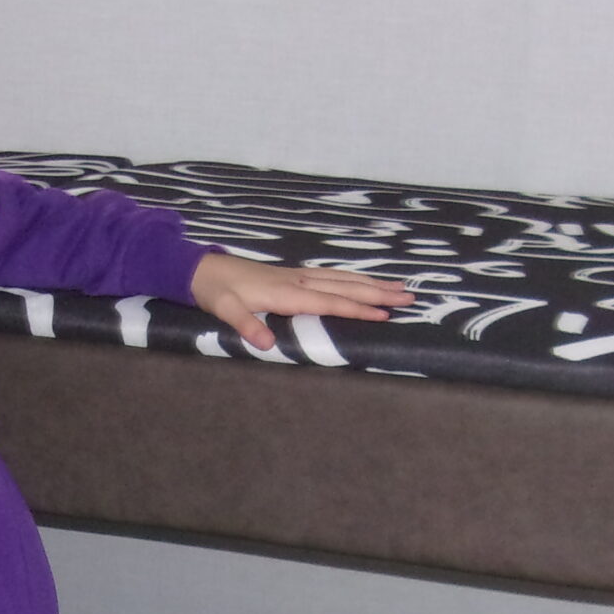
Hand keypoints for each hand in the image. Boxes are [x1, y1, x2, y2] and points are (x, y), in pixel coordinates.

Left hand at [189, 253, 411, 352]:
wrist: (203, 269)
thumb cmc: (215, 291)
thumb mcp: (224, 310)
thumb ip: (245, 326)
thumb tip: (265, 344)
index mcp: (286, 292)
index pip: (329, 302)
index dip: (357, 310)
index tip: (383, 315)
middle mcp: (298, 281)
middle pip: (345, 287)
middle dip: (378, 293)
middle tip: (410, 297)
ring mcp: (298, 276)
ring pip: (343, 279)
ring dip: (372, 284)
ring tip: (400, 288)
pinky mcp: (294, 275)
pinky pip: (332, 277)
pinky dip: (354, 279)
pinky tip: (365, 283)